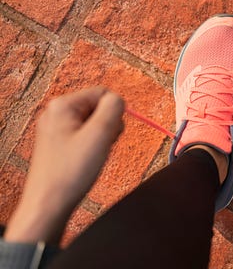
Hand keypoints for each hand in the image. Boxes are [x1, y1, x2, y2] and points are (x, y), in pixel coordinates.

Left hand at [5, 87, 123, 243]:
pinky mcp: (59, 143)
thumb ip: (113, 109)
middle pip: (99, 108)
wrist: (48, 205)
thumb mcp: (100, 134)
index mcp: (63, 105)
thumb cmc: (71, 171)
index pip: (103, 93)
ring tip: (91, 156)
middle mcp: (56, 113)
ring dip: (102, 138)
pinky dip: (93, 147)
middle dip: (107, 127)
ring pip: (94, 123)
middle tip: (98, 147)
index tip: (107, 134)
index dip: (113, 114)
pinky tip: (86, 161)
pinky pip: (86, 136)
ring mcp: (56, 129)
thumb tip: (118, 100)